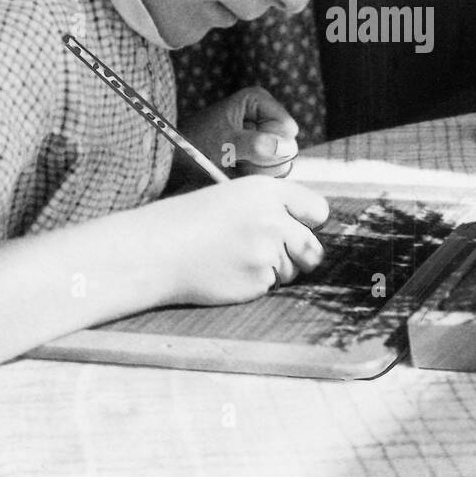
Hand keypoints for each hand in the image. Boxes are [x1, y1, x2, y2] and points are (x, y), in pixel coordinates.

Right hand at [136, 176, 329, 305]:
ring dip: (273, 269)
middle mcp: (273, 219)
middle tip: (266, 251)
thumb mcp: (234, 196)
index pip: (318, 210)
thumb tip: (308, 227)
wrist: (157, 250)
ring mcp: (268, 252)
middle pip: (313, 246)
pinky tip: (229, 271)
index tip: (297, 228)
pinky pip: (271, 285)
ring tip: (236, 258)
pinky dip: (255, 283)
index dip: (309, 222)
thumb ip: (273, 207)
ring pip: (292, 270)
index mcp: (267, 190)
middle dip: (298, 254)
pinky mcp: (258, 280)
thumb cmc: (190, 221)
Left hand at [179, 86, 299, 177]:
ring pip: (281, 161)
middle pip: (287, 146)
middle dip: (265, 159)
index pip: (287, 129)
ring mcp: (264, 133)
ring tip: (235, 164)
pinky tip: (237, 170)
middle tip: (239, 160)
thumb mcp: (226, 144)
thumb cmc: (197, 145)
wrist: (178, 160)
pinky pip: (272, 169)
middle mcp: (264, 114)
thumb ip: (256, 145)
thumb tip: (284, 147)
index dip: (271, 143)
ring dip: (259, 169)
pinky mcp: (260, 151)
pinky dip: (254, 173)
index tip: (246, 146)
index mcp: (258, 100)